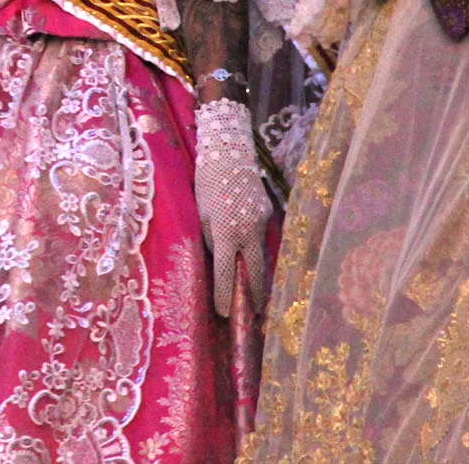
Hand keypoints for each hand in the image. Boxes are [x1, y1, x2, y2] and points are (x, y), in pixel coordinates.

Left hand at [194, 98, 271, 317]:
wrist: (229, 152)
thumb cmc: (206, 183)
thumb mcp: (199, 214)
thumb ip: (209, 240)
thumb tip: (218, 264)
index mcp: (226, 231)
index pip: (227, 272)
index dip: (225, 295)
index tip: (224, 313)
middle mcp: (248, 230)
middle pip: (255, 273)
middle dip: (254, 296)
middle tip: (252, 317)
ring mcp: (262, 222)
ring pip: (262, 258)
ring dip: (259, 278)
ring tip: (255, 299)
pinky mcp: (268, 214)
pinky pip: (263, 240)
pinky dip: (258, 253)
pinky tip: (254, 263)